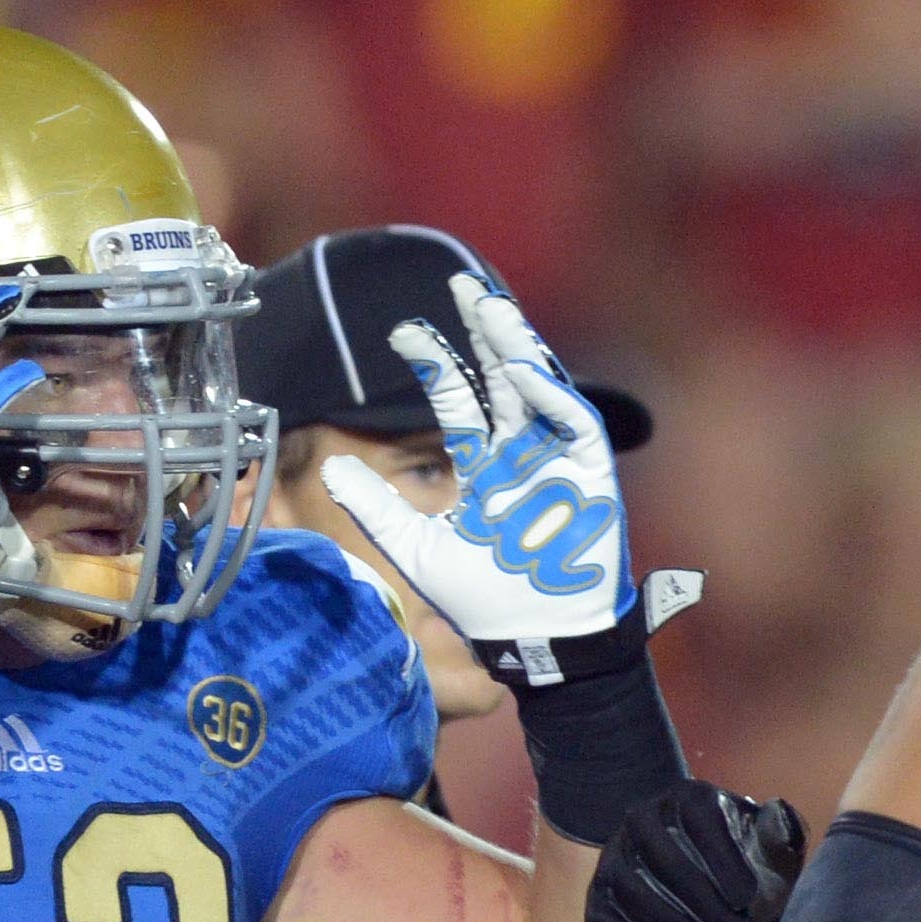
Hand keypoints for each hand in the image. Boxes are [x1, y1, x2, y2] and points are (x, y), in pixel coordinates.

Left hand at [319, 279, 628, 659]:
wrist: (536, 637)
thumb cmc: (483, 600)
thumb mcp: (415, 550)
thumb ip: (376, 508)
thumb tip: (332, 467)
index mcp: (484, 467)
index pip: (458, 402)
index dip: (434, 365)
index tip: (403, 333)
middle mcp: (521, 455)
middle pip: (502, 380)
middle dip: (484, 333)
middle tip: (462, 285)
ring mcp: (555, 462)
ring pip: (538, 389)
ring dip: (517, 348)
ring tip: (492, 309)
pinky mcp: (589, 475)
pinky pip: (572, 424)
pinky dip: (550, 396)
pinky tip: (523, 369)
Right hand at [587, 780, 806, 921]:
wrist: (700, 871)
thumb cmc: (744, 858)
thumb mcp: (770, 843)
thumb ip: (781, 831)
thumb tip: (778, 813)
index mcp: (688, 796)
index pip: (701, 825)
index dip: (725, 866)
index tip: (746, 901)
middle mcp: (642, 817)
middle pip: (666, 863)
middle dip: (706, 907)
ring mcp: (613, 855)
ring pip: (633, 893)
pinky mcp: (597, 893)